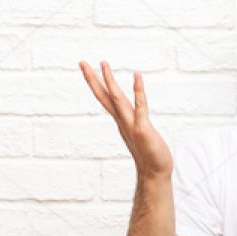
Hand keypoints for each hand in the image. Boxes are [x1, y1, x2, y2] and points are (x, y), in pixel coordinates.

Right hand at [79, 60, 171, 178]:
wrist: (155, 173)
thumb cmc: (149, 155)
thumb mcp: (138, 135)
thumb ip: (133, 125)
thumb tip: (129, 119)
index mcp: (121, 120)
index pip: (105, 98)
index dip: (95, 83)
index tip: (87, 68)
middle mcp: (122, 120)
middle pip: (104, 96)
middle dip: (93, 78)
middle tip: (81, 62)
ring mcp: (131, 124)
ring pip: (117, 99)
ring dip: (110, 80)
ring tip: (103, 63)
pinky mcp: (143, 129)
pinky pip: (140, 106)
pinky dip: (138, 91)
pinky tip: (137, 75)